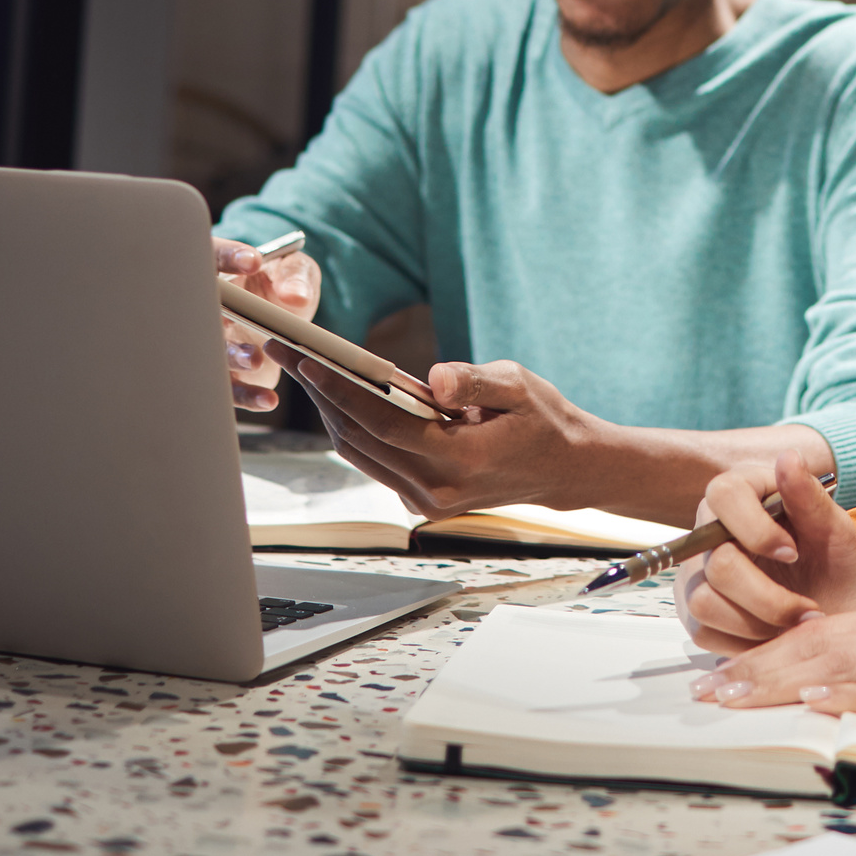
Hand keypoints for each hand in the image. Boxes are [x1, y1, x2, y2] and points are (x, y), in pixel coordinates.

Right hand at [215, 235, 320, 408]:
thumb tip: (295, 297)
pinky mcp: (228, 370)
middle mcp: (210, 308)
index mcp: (221, 272)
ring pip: (211, 353)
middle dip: (219, 316)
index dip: (230, 258)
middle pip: (202, 311)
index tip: (253, 260)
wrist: (282, 312)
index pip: (215, 257)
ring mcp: (214, 342)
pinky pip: (230, 387)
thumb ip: (295, 276)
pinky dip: (246, 395)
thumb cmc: (281, 281)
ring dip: (231, 358)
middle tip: (244, 318)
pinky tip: (269, 399)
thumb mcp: (294, 269)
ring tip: (257, 360)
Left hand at [272, 350, 610, 521]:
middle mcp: (437, 490)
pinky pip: (375, 462)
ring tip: (306, 370)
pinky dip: (355, 429)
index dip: (342, 392)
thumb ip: (474, 379)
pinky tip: (342, 395)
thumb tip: (433, 377)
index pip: (384, 425)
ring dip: (331, 412)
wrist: (565, 470)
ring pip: (361, 454)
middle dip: (322, 394)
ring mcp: (427, 502)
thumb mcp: (519, 385)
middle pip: (361, 440)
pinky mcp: (422, 501)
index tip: (310, 360)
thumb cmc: (544, 420)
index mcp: (461, 460)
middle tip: (290, 354)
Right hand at [676, 450, 855, 649]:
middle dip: (769, 598)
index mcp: (746, 494)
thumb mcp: (837, 531)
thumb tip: (788, 457)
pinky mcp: (696, 612)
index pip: (724, 494)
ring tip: (796, 624)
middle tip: (810, 610)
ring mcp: (698, 573)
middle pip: (717, 564)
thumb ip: (810, 497)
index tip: (793, 552)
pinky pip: (704, 633)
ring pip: (705, 603)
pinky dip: (746, 643)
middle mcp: (712, 530)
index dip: (755, 528)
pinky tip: (776, 635)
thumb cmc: (839, 561)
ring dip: (759, 624)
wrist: (842, 604)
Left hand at [694, 595, 855, 737]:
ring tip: (732, 696)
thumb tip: (851, 685)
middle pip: (814, 644)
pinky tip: (815, 698)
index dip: (764, 653)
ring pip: (840, 662)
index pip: (819, 633)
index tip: (721, 677)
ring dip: (779, 679)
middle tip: (703, 692)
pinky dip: (850, 694)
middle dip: (753, 669)